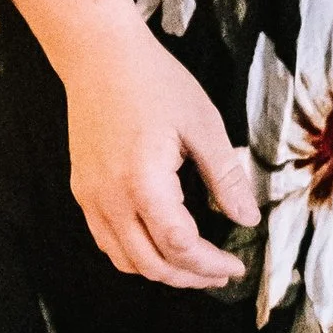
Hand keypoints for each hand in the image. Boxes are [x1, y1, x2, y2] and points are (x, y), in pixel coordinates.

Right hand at [63, 10, 260, 287]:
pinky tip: (161, 247)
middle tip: (221, 272)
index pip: (179, 246)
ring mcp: (91, 197)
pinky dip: (135, 255)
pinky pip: (107, 241)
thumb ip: (226, 177)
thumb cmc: (154, 81)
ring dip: (162, 272)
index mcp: (144, 182)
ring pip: (125, 260)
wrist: (98, 55)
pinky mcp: (83, 191)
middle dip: (190, 276)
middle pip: (151, 263)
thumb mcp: (204, 125)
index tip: (236, 265)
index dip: (210, 264)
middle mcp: (111, 198)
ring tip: (195, 267)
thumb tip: (249, 218)